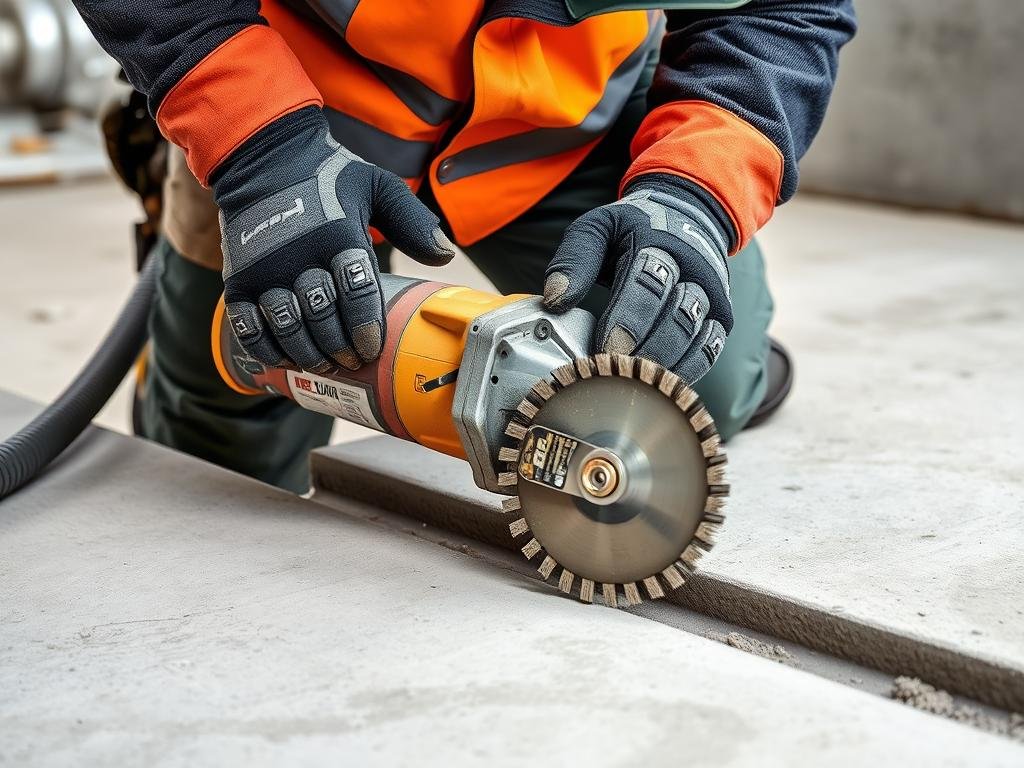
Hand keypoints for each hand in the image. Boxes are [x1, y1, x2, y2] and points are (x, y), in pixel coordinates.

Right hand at [215, 110, 455, 372]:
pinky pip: (248, 325)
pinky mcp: (239, 279)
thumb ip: (411, 221)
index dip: (366, 327)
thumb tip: (445, 255)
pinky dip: (266, 348)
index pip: (357, 291)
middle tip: (352, 360)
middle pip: (323, 316)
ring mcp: (265, 269)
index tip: (372, 348)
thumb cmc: (328, 176)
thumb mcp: (377, 185)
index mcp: (338, 234)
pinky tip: (284, 357)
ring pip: (288, 326)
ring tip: (323, 362)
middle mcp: (299, 255)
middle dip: (340, 347)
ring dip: (307, 353)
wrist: (263, 157)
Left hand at [543, 178, 732, 383]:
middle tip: (617, 373)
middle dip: (646, 350)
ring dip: (665, 364)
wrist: (687, 218)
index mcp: (659, 243)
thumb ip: (574, 260)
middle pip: (677, 317)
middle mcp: (694, 269)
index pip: (648, 284)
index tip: (604, 348)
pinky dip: (686, 371)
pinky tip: (657, 384)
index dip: (627, 320)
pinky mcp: (720, 318)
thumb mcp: (597, 228)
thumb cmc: (633, 228)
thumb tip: (554, 300)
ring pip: (697, 338)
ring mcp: (711, 296)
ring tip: (634, 385)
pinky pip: (709, 352)